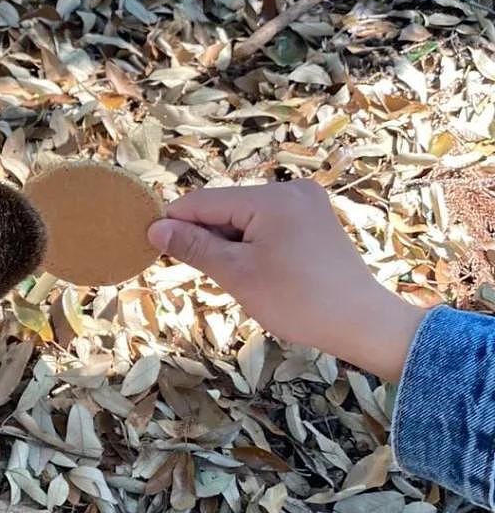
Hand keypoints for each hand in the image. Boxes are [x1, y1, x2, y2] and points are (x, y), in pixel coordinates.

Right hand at [148, 180, 425, 383]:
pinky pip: (268, 221)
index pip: (205, 201)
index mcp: (271, 197)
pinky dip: (253, 241)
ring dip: (230, 240)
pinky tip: (255, 269)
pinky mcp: (315, 217)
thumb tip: (155, 228)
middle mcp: (291, 189)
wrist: (361, 322)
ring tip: (234, 276)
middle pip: (226, 205)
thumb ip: (194, 246)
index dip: (175, 221)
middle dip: (207, 235)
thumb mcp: (237, 274)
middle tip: (200, 271)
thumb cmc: (297, 301)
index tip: (151, 242)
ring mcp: (307, 201)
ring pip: (246, 214)